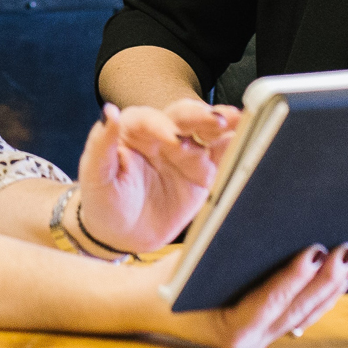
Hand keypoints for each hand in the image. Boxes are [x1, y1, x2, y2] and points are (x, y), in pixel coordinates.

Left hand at [74, 103, 230, 254]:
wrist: (123, 235)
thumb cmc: (104, 201)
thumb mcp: (95, 176)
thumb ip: (101, 144)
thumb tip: (109, 112)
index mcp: (134, 130)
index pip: (150, 120)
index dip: (162, 126)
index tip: (172, 140)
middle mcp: (164, 134)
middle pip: (184, 117)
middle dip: (201, 117)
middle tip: (217, 120)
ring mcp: (187, 152)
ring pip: (207, 131)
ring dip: (224, 124)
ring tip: (240, 120)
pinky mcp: (204, 171)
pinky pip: (223, 155)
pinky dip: (237, 146)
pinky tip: (251, 138)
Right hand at [147, 243, 347, 347]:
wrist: (150, 304)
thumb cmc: (169, 279)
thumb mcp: (192, 262)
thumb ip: (227, 251)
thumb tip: (270, 222)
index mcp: (228, 330)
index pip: (268, 302)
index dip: (294, 278)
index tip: (316, 252)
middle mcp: (248, 343)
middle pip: (295, 310)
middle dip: (325, 281)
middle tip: (346, 251)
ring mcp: (259, 341)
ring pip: (304, 316)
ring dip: (330, 289)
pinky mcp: (266, 332)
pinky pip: (299, 316)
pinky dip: (320, 297)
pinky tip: (339, 279)